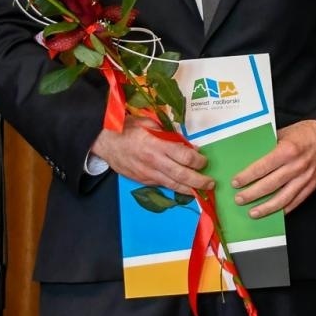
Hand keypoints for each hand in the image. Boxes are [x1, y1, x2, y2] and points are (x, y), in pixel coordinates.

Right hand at [91, 117, 209, 191]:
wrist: (105, 142)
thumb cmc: (128, 128)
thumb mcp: (150, 124)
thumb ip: (170, 135)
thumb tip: (188, 145)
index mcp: (156, 145)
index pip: (184, 156)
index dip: (197, 160)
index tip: (204, 160)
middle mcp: (154, 162)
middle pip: (181, 175)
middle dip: (199, 180)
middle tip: (211, 183)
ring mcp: (147, 174)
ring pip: (172, 185)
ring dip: (189, 189)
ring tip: (202, 191)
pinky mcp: (142, 180)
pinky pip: (162, 185)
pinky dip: (175, 188)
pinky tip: (184, 189)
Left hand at [230, 120, 315, 217]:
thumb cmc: (306, 133)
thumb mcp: (286, 132)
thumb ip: (269, 145)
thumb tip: (250, 156)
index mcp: (288, 149)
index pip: (263, 166)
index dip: (248, 176)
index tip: (236, 182)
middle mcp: (297, 165)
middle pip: (270, 184)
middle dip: (252, 194)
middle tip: (239, 199)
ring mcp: (305, 177)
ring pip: (283, 197)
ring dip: (266, 207)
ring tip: (253, 213)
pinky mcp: (312, 185)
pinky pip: (296, 201)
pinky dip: (284, 209)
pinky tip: (274, 213)